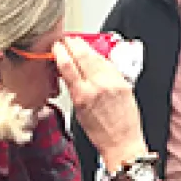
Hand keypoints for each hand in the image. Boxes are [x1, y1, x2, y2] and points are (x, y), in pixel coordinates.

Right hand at [53, 36, 147, 168]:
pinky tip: (94, 55)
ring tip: (78, 43)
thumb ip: (74, 89)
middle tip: (66, 39)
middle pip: (83, 55)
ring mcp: (112, 82)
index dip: (60, 51)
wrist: (122, 142)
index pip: (67, 65)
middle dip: (73, 43)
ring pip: (96, 56)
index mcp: (83, 95)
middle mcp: (98, 86)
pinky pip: (109, 64)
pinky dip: (99, 57)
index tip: (56, 47)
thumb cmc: (99, 132)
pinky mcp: (123, 82)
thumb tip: (67, 72)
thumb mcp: (78, 111)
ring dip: (86, 47)